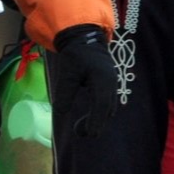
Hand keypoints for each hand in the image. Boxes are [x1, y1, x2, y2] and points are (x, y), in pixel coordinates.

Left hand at [44, 23, 119, 139]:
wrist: (87, 39)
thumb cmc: (76, 56)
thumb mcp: (67, 74)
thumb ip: (64, 94)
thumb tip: (61, 114)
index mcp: (102, 79)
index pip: (101, 105)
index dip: (95, 121)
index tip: (88, 134)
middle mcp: (111, 83)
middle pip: (107, 110)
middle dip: (96, 124)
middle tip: (79, 133)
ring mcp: (113, 85)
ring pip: (109, 108)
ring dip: (98, 120)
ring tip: (81, 128)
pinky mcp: (110, 86)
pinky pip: (108, 104)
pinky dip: (100, 113)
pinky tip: (89, 118)